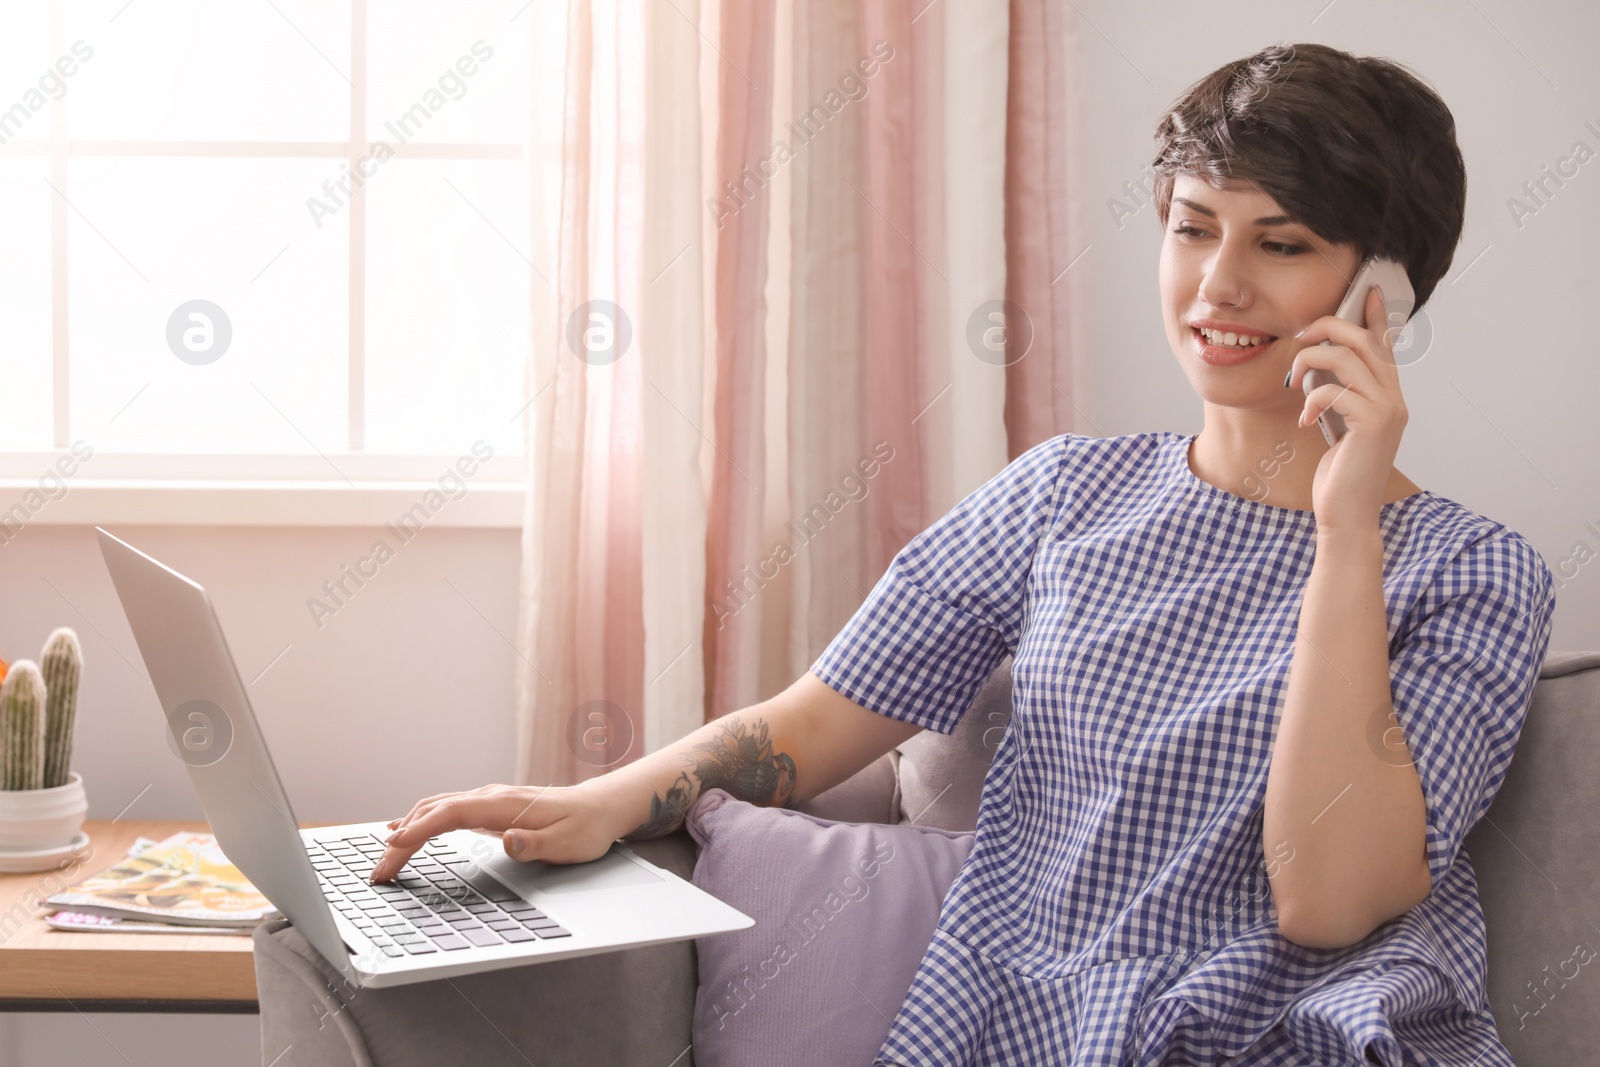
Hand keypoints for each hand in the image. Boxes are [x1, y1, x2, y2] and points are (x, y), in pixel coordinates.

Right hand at [369, 780, 623, 882]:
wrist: (600, 808)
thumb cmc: (585, 828)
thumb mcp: (568, 843)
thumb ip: (536, 844)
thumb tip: (508, 841)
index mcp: (505, 805)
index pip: (452, 812)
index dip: (421, 828)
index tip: (394, 844)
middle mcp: (491, 798)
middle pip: (434, 812)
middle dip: (402, 841)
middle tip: (379, 874)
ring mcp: (488, 801)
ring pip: (435, 809)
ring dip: (406, 832)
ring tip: (383, 861)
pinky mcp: (488, 809)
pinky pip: (445, 812)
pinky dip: (420, 823)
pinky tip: (403, 833)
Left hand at [1285, 286, 1408, 531]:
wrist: (1347, 515)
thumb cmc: (1339, 474)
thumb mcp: (1338, 428)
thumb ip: (1338, 398)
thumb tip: (1319, 370)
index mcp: (1387, 397)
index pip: (1385, 347)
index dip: (1375, 317)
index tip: (1369, 291)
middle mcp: (1394, 399)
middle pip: (1363, 340)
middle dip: (1326, 329)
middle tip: (1298, 339)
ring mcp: (1387, 410)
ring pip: (1347, 358)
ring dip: (1310, 362)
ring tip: (1293, 383)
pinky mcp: (1373, 424)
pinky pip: (1335, 390)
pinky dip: (1312, 400)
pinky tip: (1304, 420)